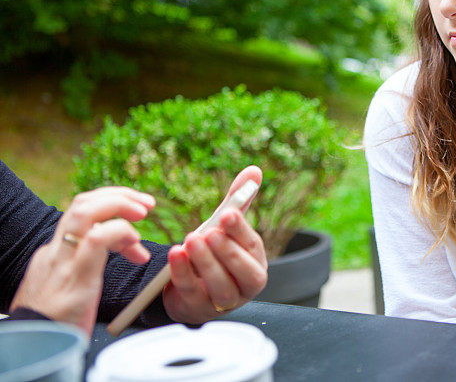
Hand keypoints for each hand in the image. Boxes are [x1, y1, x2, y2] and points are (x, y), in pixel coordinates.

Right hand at [10, 187, 154, 334]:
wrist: (35, 348)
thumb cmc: (57, 323)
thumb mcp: (69, 287)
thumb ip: (85, 266)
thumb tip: (116, 249)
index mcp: (55, 252)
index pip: (81, 214)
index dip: (111, 206)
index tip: (136, 216)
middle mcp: (57, 250)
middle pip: (83, 203)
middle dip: (118, 196)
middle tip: (147, 204)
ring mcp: (64, 260)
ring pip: (86, 211)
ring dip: (120, 203)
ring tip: (144, 213)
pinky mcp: (76, 276)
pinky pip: (98, 238)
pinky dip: (121, 232)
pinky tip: (136, 246)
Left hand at [161, 165, 267, 323]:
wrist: (192, 289)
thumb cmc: (216, 254)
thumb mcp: (225, 228)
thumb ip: (239, 201)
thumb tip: (254, 170)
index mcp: (256, 261)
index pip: (252, 245)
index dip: (240, 230)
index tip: (228, 214)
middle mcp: (246, 284)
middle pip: (243, 271)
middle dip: (226, 251)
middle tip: (210, 232)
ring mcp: (223, 301)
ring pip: (220, 286)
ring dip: (206, 263)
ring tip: (191, 241)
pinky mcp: (198, 308)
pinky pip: (191, 291)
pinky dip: (182, 273)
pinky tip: (174, 254)